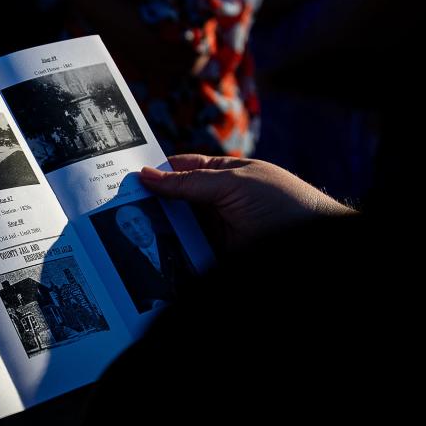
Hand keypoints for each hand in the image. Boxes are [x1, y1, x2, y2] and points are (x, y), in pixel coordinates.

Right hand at [140, 155, 354, 251]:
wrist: (313, 246)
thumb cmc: (282, 204)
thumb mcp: (233, 184)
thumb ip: (188, 183)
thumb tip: (145, 175)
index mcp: (222, 174)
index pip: (179, 169)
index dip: (153, 172)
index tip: (121, 178)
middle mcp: (215, 202)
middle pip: (172, 201)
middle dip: (146, 203)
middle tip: (112, 207)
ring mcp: (215, 230)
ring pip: (174, 228)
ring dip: (152, 230)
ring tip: (120, 230)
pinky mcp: (214, 256)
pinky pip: (185, 253)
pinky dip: (167, 253)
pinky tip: (144, 252)